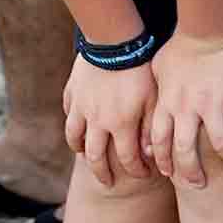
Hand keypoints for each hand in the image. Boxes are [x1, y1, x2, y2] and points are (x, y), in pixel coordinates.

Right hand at [63, 56, 155, 187]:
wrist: (114, 39)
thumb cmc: (140, 68)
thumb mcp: (153, 98)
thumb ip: (149, 128)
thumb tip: (148, 154)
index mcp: (120, 125)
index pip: (128, 159)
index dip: (137, 171)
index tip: (144, 175)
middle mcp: (97, 122)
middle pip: (95, 157)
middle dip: (103, 173)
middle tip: (109, 182)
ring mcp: (81, 107)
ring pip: (74, 137)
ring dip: (80, 150)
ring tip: (86, 156)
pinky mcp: (73, 92)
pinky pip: (69, 113)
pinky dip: (73, 123)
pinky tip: (78, 125)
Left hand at [147, 33, 222, 188]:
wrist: (208, 25)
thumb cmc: (181, 45)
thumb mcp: (158, 70)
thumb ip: (156, 95)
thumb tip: (149, 112)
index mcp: (168, 104)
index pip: (160, 143)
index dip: (165, 163)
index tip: (173, 174)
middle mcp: (189, 108)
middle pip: (186, 153)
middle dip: (192, 174)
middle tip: (200, 184)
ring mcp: (214, 102)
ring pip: (221, 145)